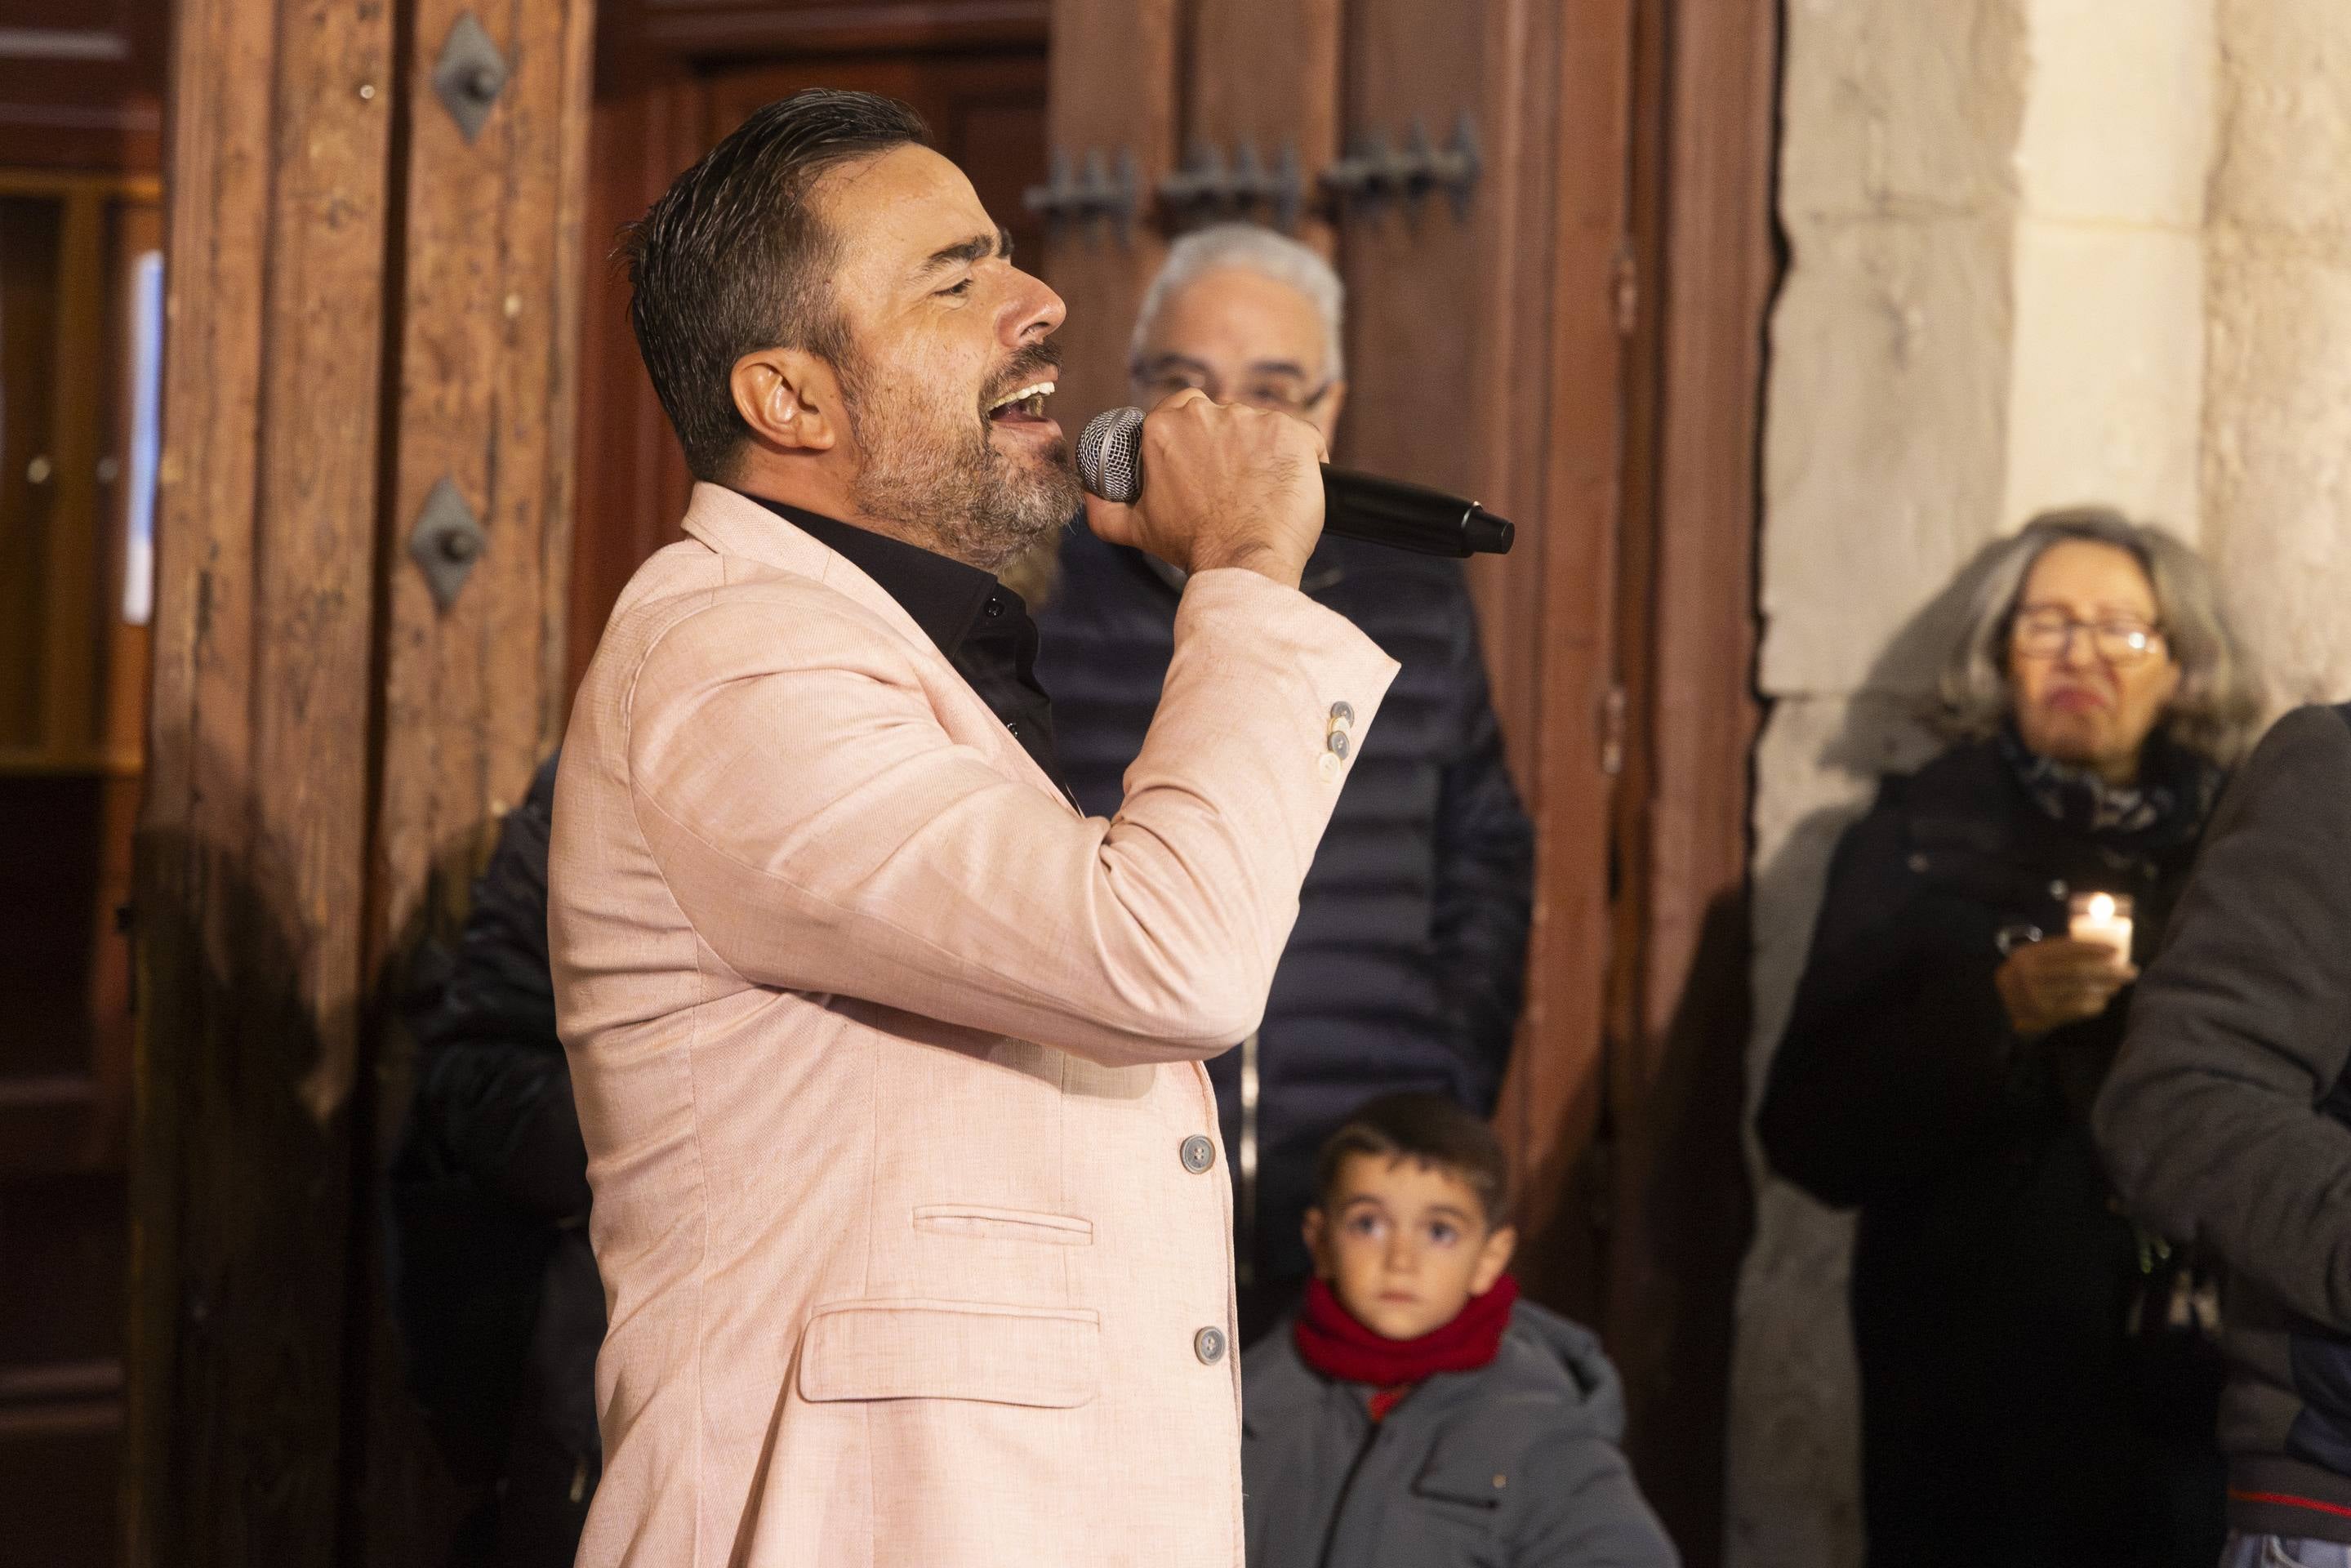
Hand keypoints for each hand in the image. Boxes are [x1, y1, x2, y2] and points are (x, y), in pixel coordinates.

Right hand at [1081, 390, 1326, 587]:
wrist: (1243, 563)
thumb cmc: (1192, 546)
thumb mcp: (1135, 529)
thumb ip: (1103, 509)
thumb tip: (1090, 493)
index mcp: (1165, 426)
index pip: (1183, 411)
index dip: (1197, 439)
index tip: (1206, 465)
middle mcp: (1207, 413)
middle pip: (1224, 417)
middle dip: (1231, 446)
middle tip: (1234, 485)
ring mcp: (1253, 419)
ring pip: (1261, 428)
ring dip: (1264, 453)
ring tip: (1262, 492)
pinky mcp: (1293, 432)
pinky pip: (1304, 437)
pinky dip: (1303, 458)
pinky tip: (1292, 485)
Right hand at [1995, 937, 2136, 1037]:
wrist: (1995, 1006)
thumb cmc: (2021, 978)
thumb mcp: (2030, 960)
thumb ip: (2055, 953)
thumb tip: (2097, 948)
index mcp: (2028, 956)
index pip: (2067, 949)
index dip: (2094, 949)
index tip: (2117, 950)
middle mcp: (2029, 975)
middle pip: (2077, 970)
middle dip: (2108, 970)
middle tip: (2131, 971)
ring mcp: (2035, 997)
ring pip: (2079, 990)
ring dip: (2104, 987)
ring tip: (2119, 984)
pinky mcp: (2041, 1016)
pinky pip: (2075, 1009)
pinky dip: (2093, 1004)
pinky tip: (2103, 1000)